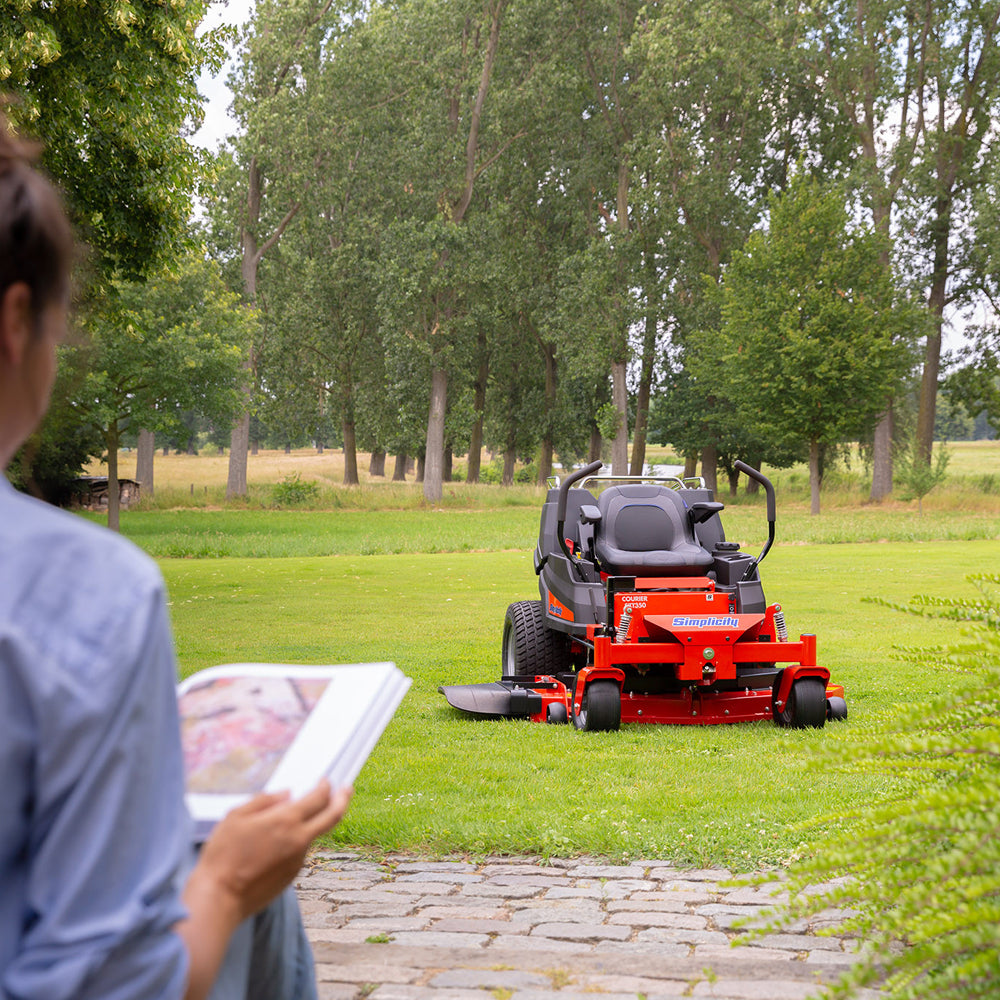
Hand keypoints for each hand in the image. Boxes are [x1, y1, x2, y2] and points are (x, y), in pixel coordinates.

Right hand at [192, 780, 351, 921]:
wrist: (220, 898)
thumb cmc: (222, 855)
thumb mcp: (236, 817)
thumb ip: (264, 801)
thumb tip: (287, 794)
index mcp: (286, 821)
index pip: (318, 798)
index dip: (325, 786)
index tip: (325, 780)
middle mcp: (299, 840)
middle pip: (333, 816)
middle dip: (343, 799)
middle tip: (347, 789)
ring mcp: (298, 860)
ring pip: (314, 835)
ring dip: (313, 823)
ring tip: (294, 818)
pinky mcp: (292, 875)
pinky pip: (300, 852)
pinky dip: (297, 841)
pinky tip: (278, 842)